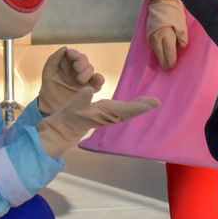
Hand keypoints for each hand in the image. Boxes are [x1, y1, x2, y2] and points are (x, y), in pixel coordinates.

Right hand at [36, 87, 157, 158]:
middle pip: (129, 111)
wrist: (61, 130)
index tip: (151, 104)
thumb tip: (89, 88)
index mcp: (103, 114)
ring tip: (149, 101)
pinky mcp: (103, 113)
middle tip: (156, 102)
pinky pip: (120, 109)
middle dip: (142, 107)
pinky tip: (135, 101)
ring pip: (126, 111)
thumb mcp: (72, 107)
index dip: (138, 107)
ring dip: (137, 106)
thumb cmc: (66, 119)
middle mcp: (107, 115)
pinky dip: (130, 105)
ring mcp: (106, 115)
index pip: (124, 110)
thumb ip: (80, 98)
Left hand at [38, 46, 104, 115]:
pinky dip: (100, 79)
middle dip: (82, 62)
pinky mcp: (90, 89)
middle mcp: (76, 70)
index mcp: (67, 64)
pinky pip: (98, 82)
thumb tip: (65, 48)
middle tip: (77, 69)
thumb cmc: (49, 88)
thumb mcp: (48, 72)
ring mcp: (84, 79)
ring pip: (90, 69)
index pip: (73, 54)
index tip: (73, 56)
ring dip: (87, 71)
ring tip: (80, 80)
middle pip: (84, 60)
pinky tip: (98, 78)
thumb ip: (53, 59)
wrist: (51, 107)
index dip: (74, 53)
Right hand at [145, 0, 187, 70]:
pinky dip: (157, 50)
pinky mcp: (148, 32)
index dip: (171, 61)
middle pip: (160, 55)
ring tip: (165, 62)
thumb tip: (182, 46)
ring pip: (155, 51)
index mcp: (165, 35)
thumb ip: (182, 36)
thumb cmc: (172, 10)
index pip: (168, 53)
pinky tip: (160, 52)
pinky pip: (152, 45)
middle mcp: (156, 37)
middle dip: (165, 62)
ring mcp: (150, 35)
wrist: (160, 0)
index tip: (173, 67)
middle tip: (169, 68)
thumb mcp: (181, 23)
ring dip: (160, 57)